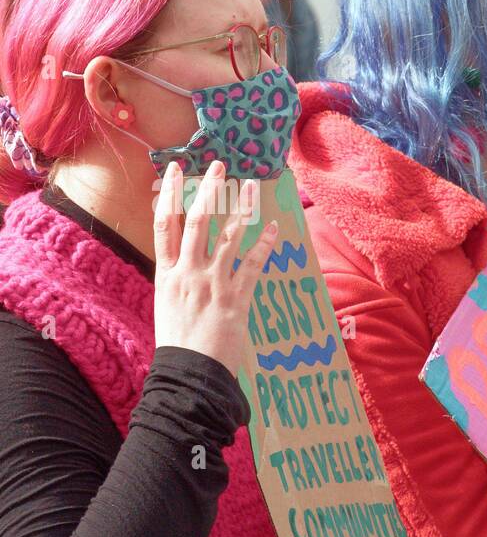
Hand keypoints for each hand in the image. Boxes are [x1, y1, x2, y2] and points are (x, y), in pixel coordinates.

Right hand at [153, 160, 277, 376]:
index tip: (172, 171)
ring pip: (227, 235)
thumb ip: (175, 280)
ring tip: (249, 185)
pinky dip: (264, 244)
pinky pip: (253, 263)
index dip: (168, 194)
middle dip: (207, 190)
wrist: (188, 371)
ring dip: (240, 208)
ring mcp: (212, 282)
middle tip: (217, 165)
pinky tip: (273, 227)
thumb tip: (182, 264)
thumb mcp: (167, 305)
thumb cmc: (178, 343)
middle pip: (196, 220)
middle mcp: (188, 272)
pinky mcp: (235, 297)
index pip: (163, 224)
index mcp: (166, 273)